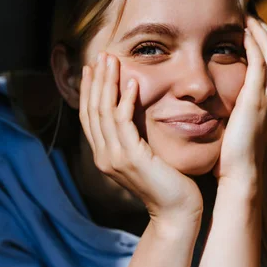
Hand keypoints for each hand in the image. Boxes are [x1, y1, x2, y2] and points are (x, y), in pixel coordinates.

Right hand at [79, 52, 203, 225]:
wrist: (177, 210)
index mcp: (104, 155)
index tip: (94, 67)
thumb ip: (135, 136)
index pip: (89, 117)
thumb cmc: (168, 182)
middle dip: (96, 80)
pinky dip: (125, 100)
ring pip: (104, 112)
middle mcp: (104, 156)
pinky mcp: (131, 158)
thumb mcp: (146, 155)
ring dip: (107, 83)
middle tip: (101, 55)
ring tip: (113, 60)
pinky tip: (132, 82)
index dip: (90, 91)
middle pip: (92, 111)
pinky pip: (123, 122)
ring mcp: (114, 159)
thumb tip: (134, 112)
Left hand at [212, 16, 266, 184]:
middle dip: (262, 28)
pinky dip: (254, 43)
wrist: (241, 172)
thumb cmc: (231, 155)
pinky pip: (260, 61)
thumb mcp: (232, 127)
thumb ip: (228, 110)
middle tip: (246, 11)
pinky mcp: (257, 98)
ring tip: (245, 13)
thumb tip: (209, 103)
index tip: (244, 25)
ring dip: (259, 29)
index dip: (259, 40)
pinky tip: (242, 30)